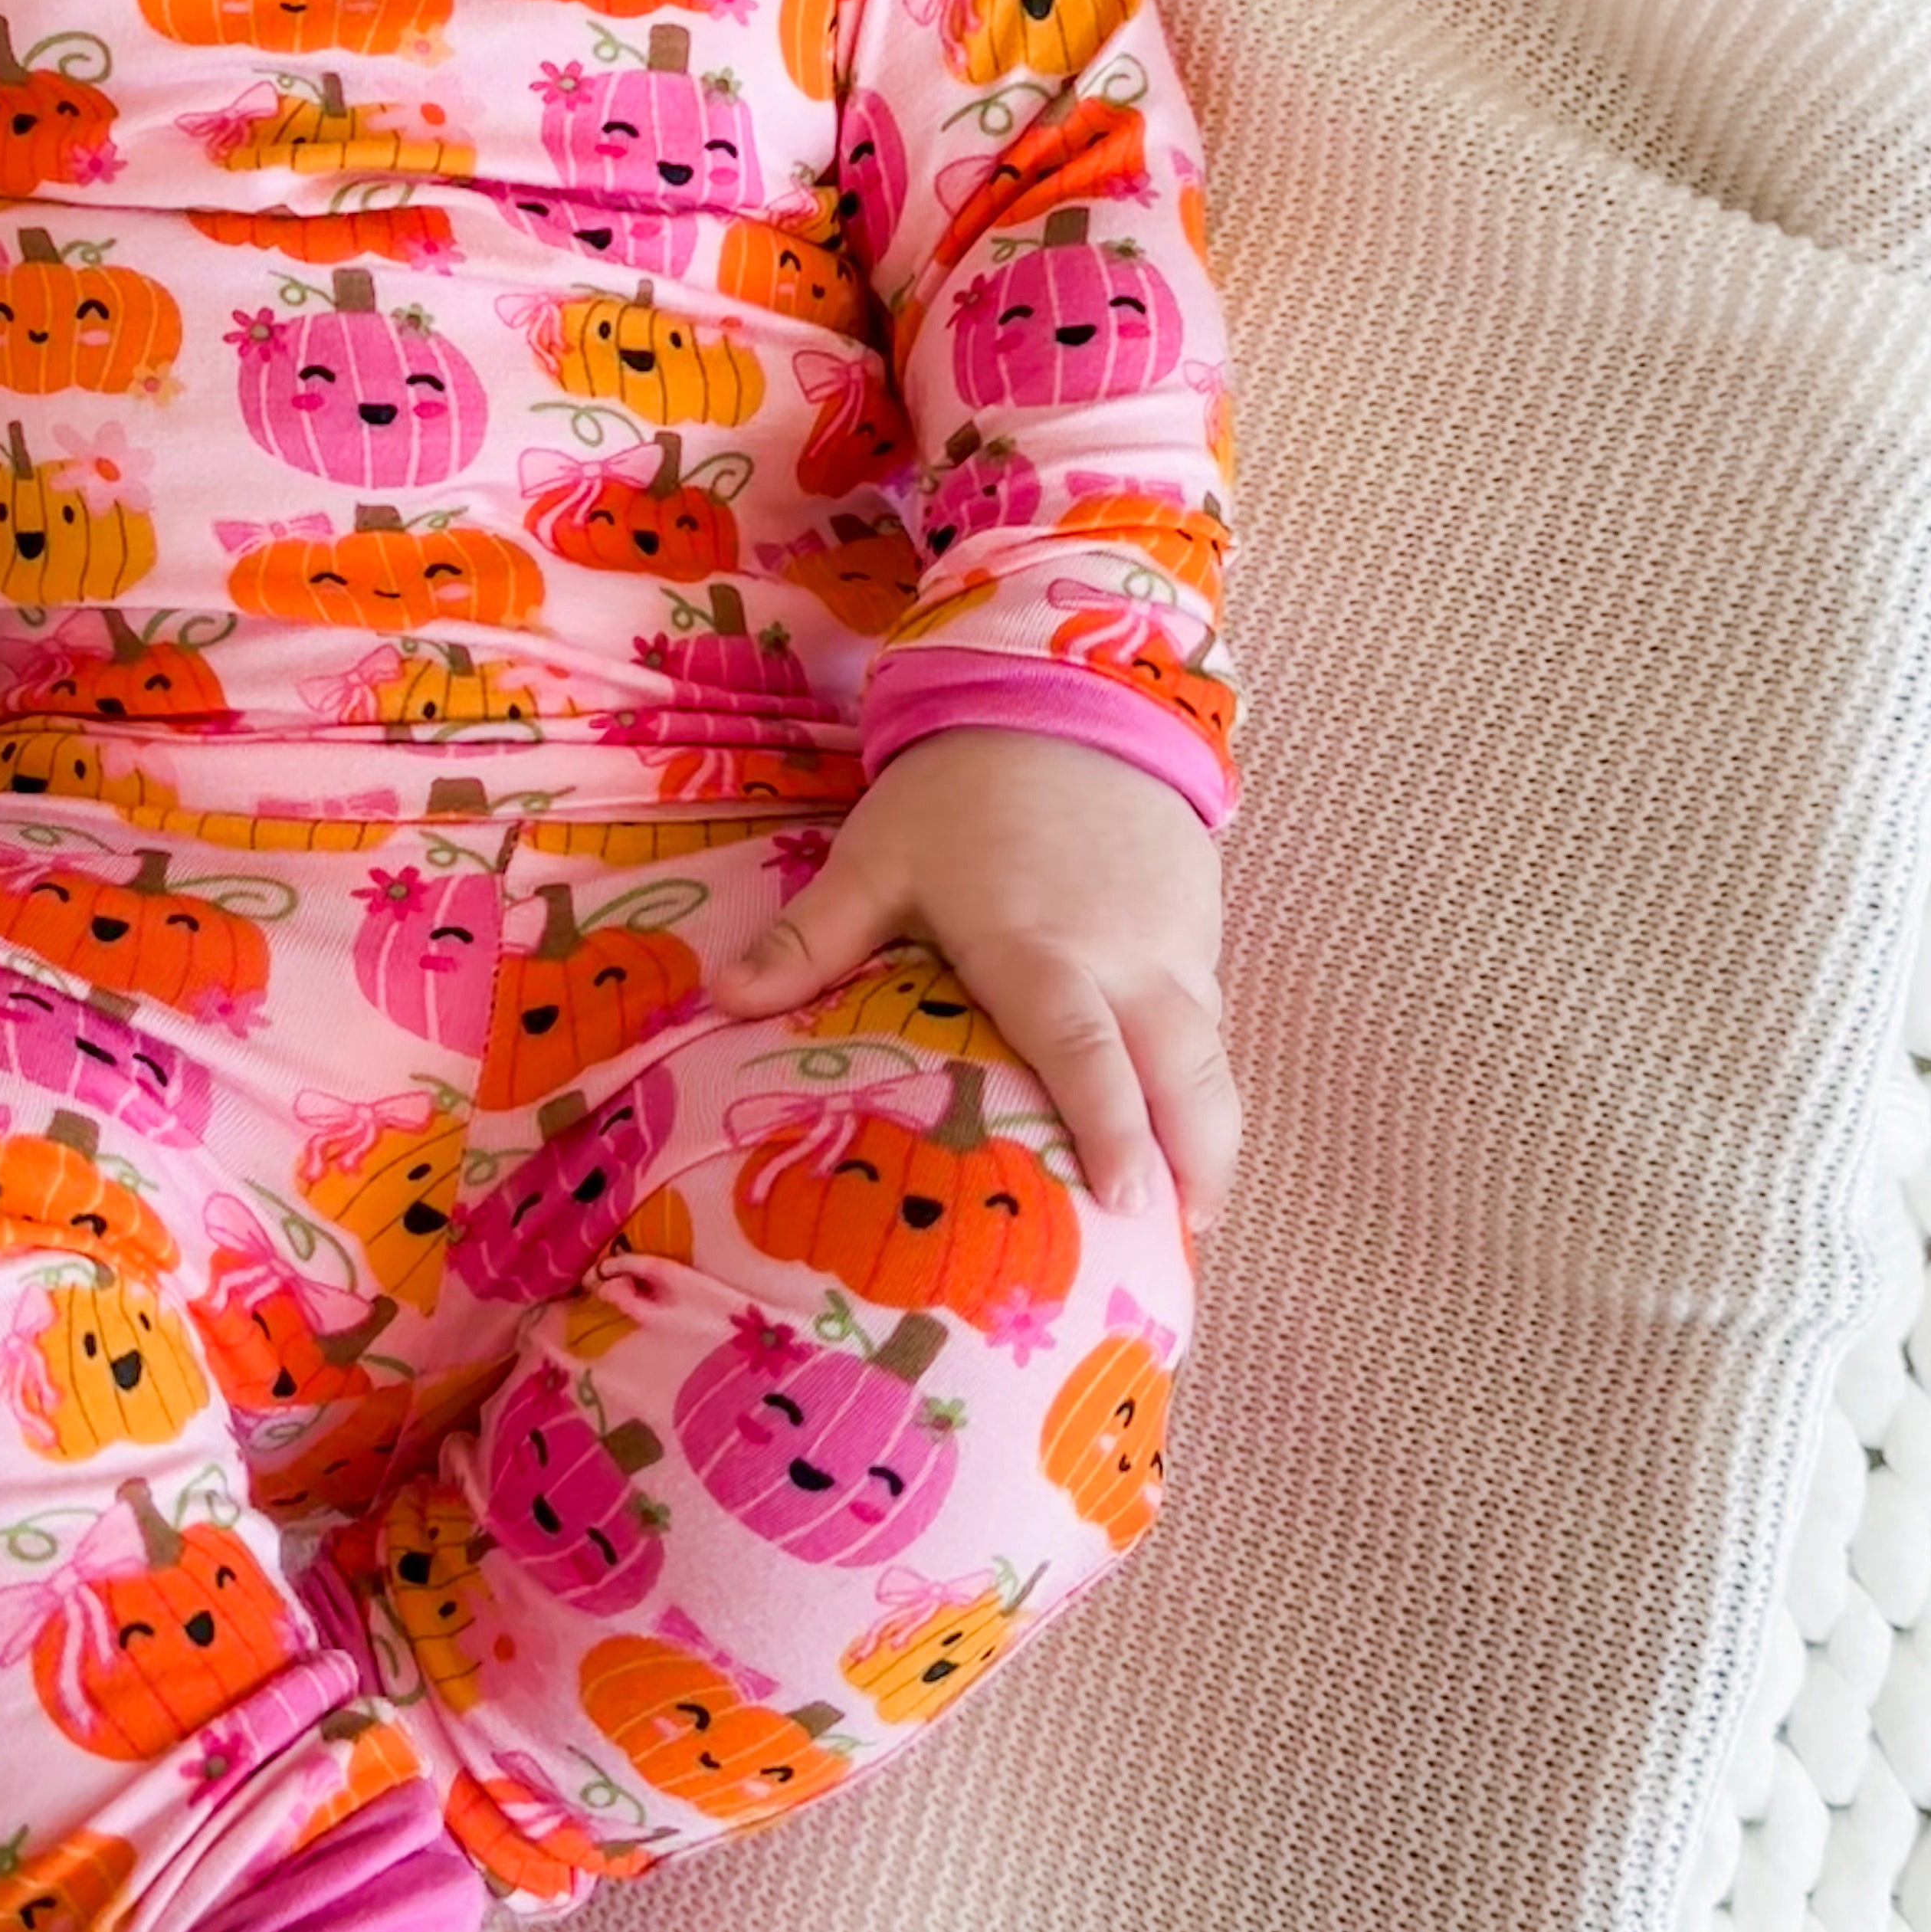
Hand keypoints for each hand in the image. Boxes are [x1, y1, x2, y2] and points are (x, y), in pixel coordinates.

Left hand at [717, 726, 1239, 1235]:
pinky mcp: (1200, 918)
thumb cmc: (958, 791)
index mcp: (1039, 950)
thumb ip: (810, 940)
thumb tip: (719, 1002)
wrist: (1061, 695)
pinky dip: (1205, 1068)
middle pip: (1183, 1072)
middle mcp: (1123, 955)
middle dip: (1198, 1158)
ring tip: (1199, 1203)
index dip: (1113, 1131)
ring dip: (1212, 1125)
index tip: (1131, 1203)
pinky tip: (1190, 1117)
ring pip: (1209, 1049)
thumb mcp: (875, 860)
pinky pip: (1211, 1009)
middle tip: (1188, 1236)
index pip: (1085, 1054)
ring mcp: (1174, 937)